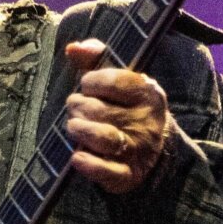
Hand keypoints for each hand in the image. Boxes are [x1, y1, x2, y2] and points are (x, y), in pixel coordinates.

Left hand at [63, 39, 171, 193]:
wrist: (149, 149)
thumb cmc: (123, 105)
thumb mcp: (116, 78)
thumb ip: (95, 57)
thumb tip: (73, 48)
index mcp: (148, 92)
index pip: (115, 81)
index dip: (91, 82)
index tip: (87, 86)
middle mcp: (147, 121)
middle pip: (101, 110)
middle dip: (78, 107)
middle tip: (75, 109)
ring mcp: (139, 149)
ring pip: (103, 138)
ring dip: (79, 130)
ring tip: (74, 127)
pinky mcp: (128, 175)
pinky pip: (106, 171)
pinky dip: (88, 164)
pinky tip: (77, 157)